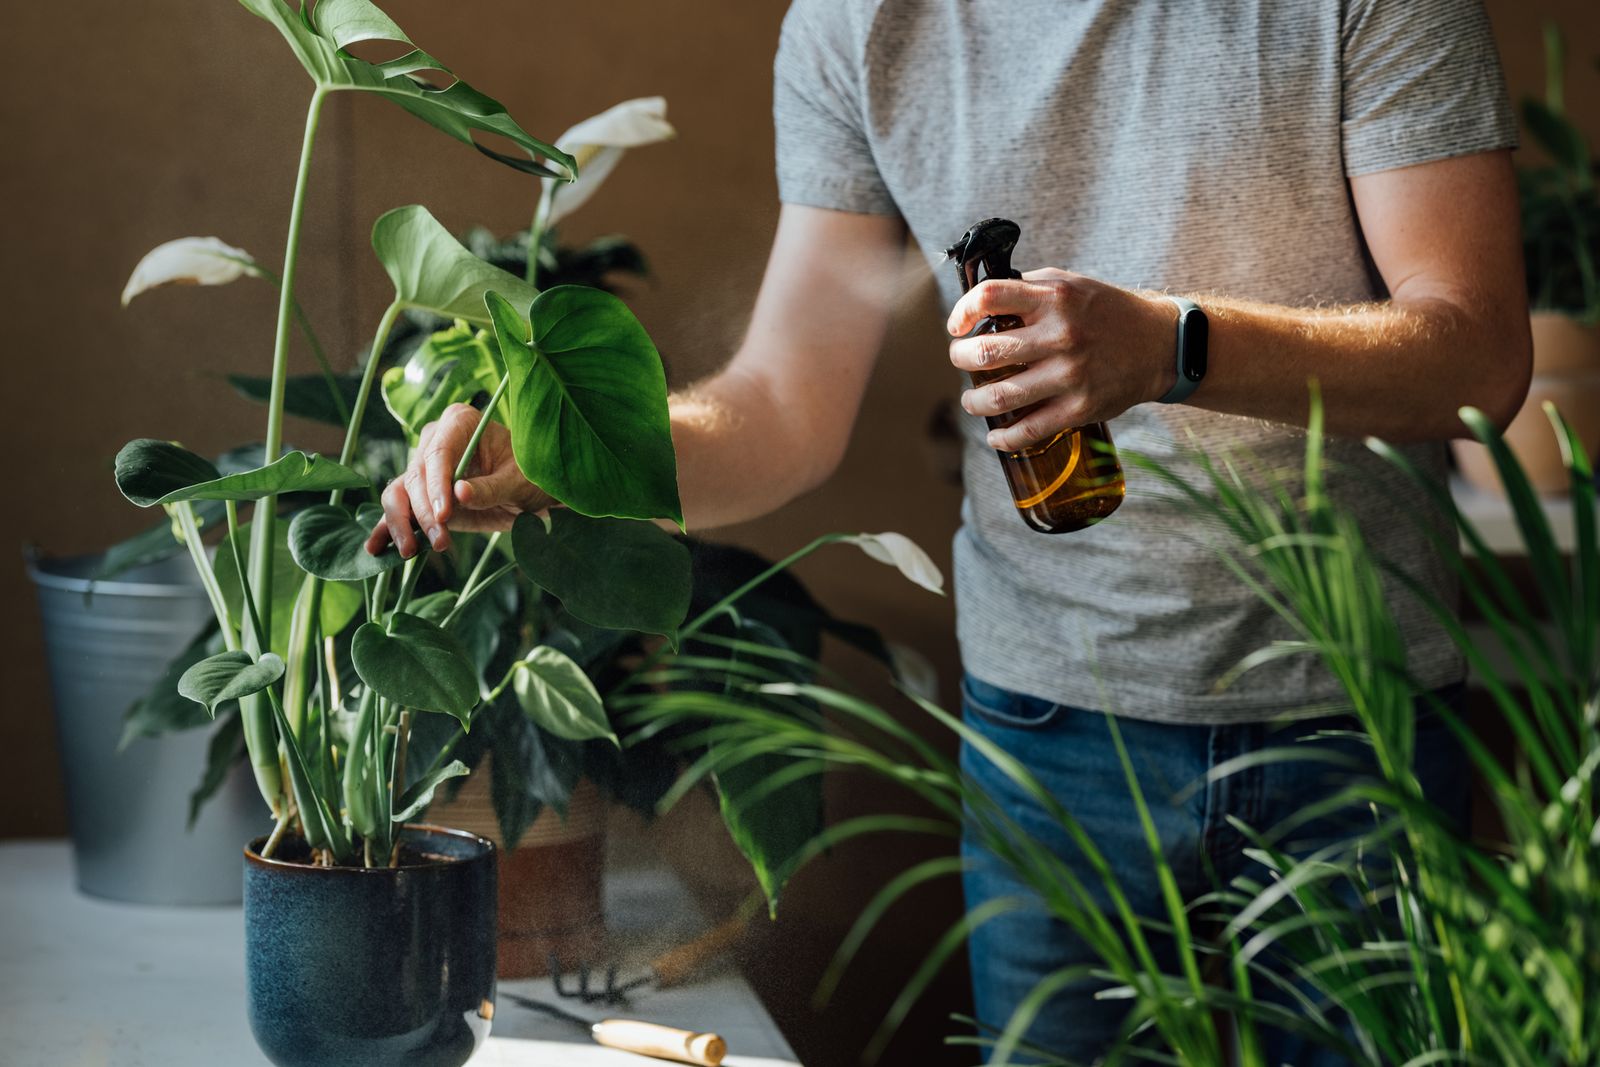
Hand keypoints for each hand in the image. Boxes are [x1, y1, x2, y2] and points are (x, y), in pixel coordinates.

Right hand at [365, 403, 551, 557]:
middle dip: (424, 512)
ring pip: (399, 493)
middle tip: (441, 541)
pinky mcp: (421, 495)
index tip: (443, 515)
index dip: (436, 485)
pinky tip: (375, 549)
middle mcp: (436, 440)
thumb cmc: (530, 477)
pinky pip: (398, 509)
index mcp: (461, 423)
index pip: (438, 453)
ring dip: (402, 524)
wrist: (532, 492)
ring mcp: (425, 468)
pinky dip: (386, 528)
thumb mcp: (518, 483)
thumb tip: (459, 493)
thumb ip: (490, 488)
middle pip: (416, 477)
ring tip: (412, 551)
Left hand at [946, 268, 1177, 451]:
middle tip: (962, 361)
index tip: (957, 326)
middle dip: (961, 358)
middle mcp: (1062, 335)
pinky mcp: (1080, 408)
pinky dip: (1004, 438)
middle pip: (987, 352)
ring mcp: (1070, 374)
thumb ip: (1028, 289)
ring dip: (974, 402)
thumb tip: (980, 303)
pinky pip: (1029, 429)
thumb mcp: (1070, 284)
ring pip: (1000, 396)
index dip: (962, 311)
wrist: (1159, 344)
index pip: (990, 297)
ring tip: (972, 400)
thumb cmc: (1106, 312)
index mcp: (1055, 299)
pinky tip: (996, 436)